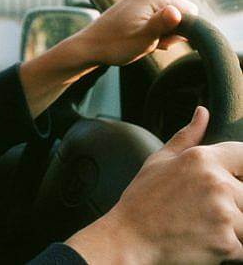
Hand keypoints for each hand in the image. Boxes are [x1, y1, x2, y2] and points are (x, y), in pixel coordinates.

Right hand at [67, 107, 242, 263]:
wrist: (128, 238)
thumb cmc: (142, 200)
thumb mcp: (159, 160)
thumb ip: (187, 136)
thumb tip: (203, 112)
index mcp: (202, 159)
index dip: (240, 170)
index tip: (232, 180)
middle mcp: (216, 183)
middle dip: (236, 204)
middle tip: (206, 211)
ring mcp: (223, 215)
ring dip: (234, 228)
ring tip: (205, 227)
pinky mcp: (226, 244)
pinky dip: (230, 248)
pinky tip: (205, 242)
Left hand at [73, 0, 197, 66]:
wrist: (90, 47)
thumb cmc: (115, 44)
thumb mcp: (143, 38)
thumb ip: (163, 24)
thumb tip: (178, 12)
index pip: (191, 10)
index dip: (182, 29)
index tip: (163, 39)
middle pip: (181, 13)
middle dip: (172, 31)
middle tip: (152, 42)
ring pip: (170, 18)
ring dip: (162, 33)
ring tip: (144, 41)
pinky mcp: (137, 6)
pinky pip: (158, 19)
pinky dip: (154, 31)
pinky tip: (141, 38)